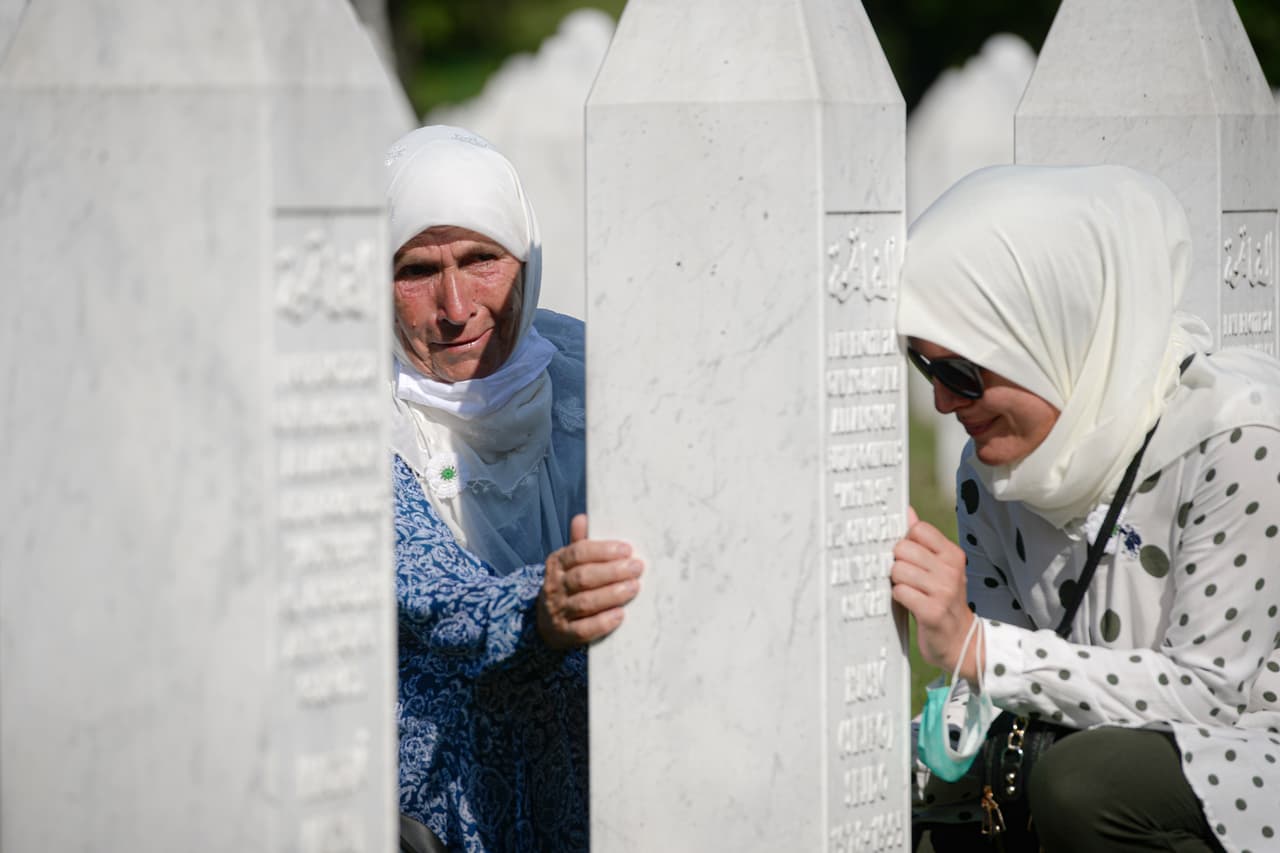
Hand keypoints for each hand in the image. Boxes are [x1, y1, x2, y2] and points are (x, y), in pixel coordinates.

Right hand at [537, 514, 643, 649]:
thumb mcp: (568, 564)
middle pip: (583, 577)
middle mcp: (554, 587)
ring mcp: (557, 612)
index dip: (603, 550)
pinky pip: (583, 630)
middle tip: (637, 568)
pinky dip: (602, 623)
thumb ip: (579, 544)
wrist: (546, 623)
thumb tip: (582, 518)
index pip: (577, 553)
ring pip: (585, 602)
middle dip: (613, 571)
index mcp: (556, 564)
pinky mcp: (564, 634)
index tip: (627, 549)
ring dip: (612, 595)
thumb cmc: (567, 587)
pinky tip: (620, 615)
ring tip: (634, 587)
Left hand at [890, 507, 979, 681]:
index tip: (910, 557)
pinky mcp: (931, 611)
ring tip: (910, 592)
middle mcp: (950, 570)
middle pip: (902, 547)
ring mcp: (943, 591)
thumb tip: (907, 510)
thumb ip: (923, 540)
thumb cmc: (943, 600)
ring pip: (898, 569)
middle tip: (908, 578)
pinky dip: (898, 597)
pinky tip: (910, 604)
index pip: (918, 529)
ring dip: (897, 582)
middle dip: (898, 563)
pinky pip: (899, 591)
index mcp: (953, 555)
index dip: (906, 541)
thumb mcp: (939, 567)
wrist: (961, 641)